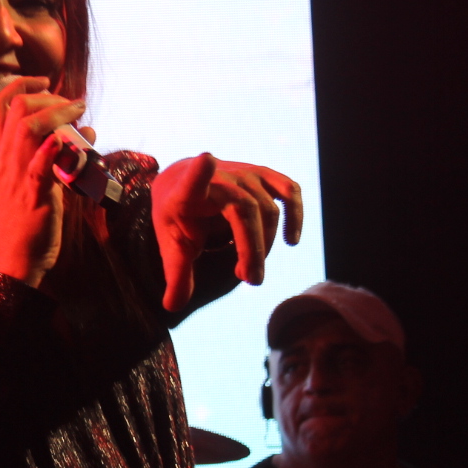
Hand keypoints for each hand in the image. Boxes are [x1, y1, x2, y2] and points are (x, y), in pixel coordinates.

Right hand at [0, 75, 88, 287]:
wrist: (9, 260)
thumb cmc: (20, 222)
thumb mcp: (22, 183)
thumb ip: (48, 158)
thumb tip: (80, 134)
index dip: (21, 84)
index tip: (45, 82)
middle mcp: (3, 160)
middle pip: (17, 108)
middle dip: (48, 95)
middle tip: (71, 102)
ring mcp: (16, 175)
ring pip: (28, 128)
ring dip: (58, 113)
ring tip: (80, 113)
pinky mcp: (34, 194)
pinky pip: (41, 164)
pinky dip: (55, 148)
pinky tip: (68, 140)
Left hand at [152, 153, 302, 312]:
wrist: (182, 181)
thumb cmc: (177, 216)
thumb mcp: (172, 245)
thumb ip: (177, 275)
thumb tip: (172, 307)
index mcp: (187, 193)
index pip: (192, 180)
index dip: (200, 172)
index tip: (206, 159)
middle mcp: (218, 176)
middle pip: (246, 210)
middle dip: (252, 248)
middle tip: (249, 280)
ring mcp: (243, 172)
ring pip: (268, 209)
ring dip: (264, 245)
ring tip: (249, 271)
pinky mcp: (263, 173)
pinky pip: (289, 190)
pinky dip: (295, 214)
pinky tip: (290, 240)